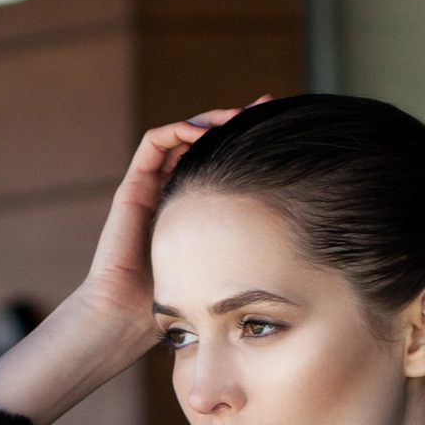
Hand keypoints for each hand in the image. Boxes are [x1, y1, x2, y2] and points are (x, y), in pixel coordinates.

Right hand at [0, 105, 264, 424]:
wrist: (127, 315)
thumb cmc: (177, 303)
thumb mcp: (225, 267)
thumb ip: (246, 248)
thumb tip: (296, 238)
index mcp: (196, 209)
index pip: (224, 164)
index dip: (248, 146)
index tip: (278, 131)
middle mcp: (173, 192)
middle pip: (205, 143)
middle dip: (235, 122)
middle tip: (266, 109)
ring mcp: (151, 187)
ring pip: (182, 137)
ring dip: (210, 120)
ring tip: (240, 114)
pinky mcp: (133, 186)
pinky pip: (154, 144)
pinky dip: (178, 130)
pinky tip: (203, 130)